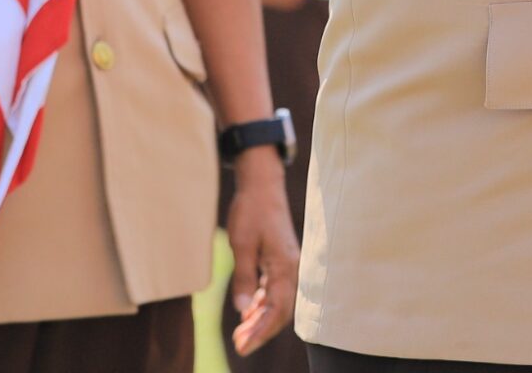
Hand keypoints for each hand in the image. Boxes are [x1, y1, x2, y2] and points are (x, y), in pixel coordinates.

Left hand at [223, 155, 298, 355]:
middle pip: (281, 310)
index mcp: (285, 267)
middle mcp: (292, 268)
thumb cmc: (252, 211)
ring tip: (240, 332)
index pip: (276, 310)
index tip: (243, 347)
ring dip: (261, 318)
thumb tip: (244, 310)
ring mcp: (289, 265)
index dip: (260, 332)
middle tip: (239, 344)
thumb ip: (244, 278)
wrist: (263, 185)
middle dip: (261, 330)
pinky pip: (276, 290)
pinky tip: (249, 311)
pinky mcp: (282, 260)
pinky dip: (263, 304)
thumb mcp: (241, 245)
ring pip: (279, 301)